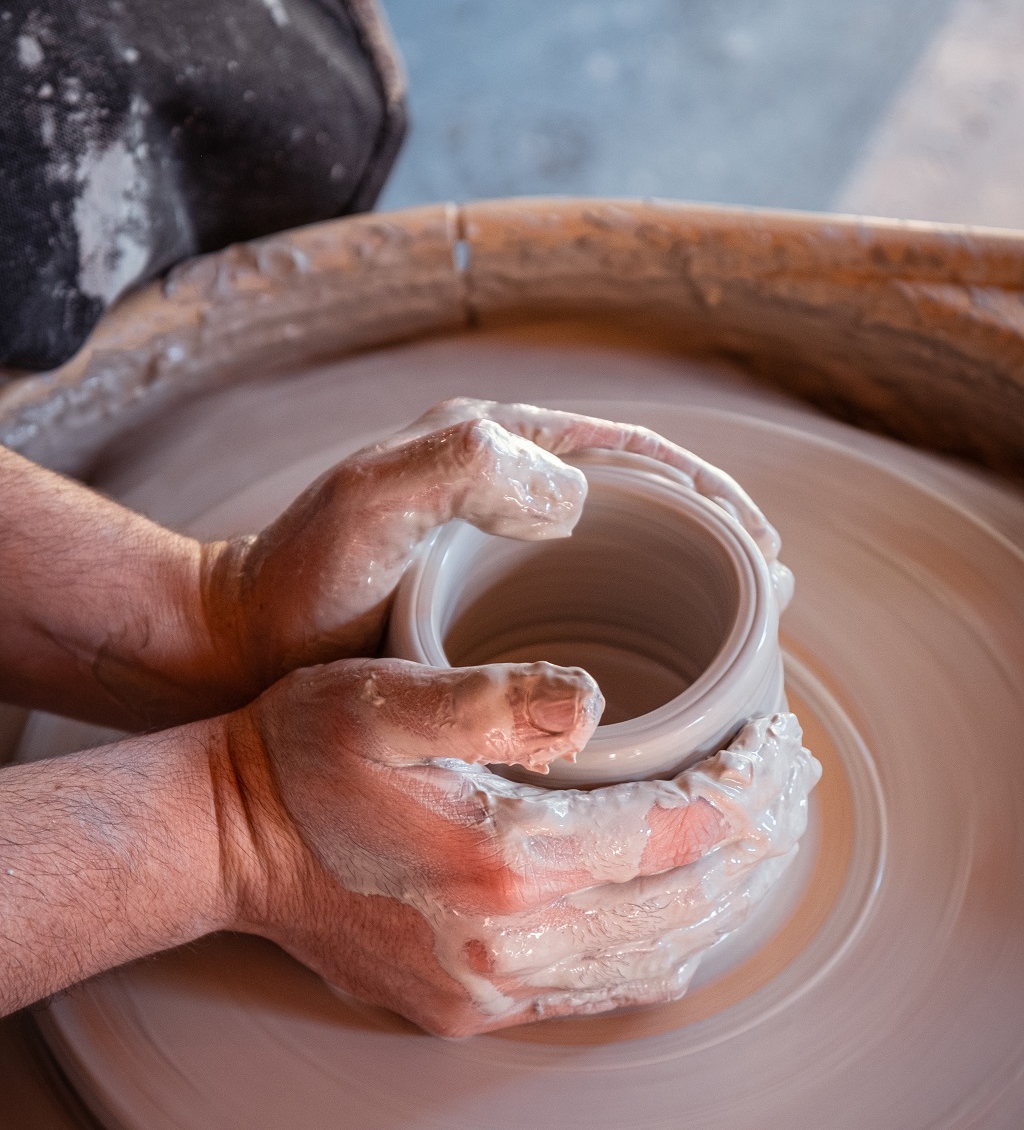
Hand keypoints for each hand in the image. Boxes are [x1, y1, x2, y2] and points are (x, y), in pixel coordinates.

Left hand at [201, 398, 791, 697]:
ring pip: (620, 557)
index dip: (709, 495)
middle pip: (641, 503)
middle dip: (716, 539)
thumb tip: (577, 490)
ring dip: (685, 587)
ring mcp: (498, 551)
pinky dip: (635, 633)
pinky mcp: (485, 606)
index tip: (762, 549)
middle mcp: (504, 490)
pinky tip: (660, 682)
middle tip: (770, 599)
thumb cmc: (298, 580)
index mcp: (493, 447)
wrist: (239, 650)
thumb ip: (463, 466)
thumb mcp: (373, 504)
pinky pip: (583, 609)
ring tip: (739, 640)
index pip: (632, 454)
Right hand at [216, 658, 818, 1035]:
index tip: (776, 740)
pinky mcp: (472, 1009)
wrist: (223, 843)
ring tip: (759, 837)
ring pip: (655, 957)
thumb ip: (494, 699)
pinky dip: (660, 949)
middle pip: (685, 903)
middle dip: (756, 841)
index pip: (679, 830)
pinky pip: (600, 993)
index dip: (747, 786)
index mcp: (507, 860)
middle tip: (790, 782)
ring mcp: (491, 989)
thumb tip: (595, 702)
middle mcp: (511, 944)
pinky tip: (682, 911)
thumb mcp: (385, 699)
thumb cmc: (301, 754)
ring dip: (721, 898)